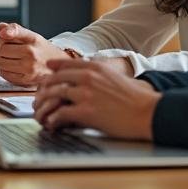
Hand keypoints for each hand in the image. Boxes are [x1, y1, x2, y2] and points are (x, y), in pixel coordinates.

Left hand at [0, 22, 65, 85]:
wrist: (59, 68)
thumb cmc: (41, 51)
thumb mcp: (31, 36)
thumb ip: (13, 30)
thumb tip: (0, 31)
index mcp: (33, 39)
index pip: (16, 31)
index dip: (7, 31)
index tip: (1, 34)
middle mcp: (32, 53)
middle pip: (1, 49)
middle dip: (1, 49)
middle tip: (8, 50)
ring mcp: (29, 68)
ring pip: (0, 62)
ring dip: (1, 60)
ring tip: (11, 59)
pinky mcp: (26, 81)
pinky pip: (3, 74)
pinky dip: (4, 70)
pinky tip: (13, 68)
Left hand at [32, 58, 160, 140]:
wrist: (149, 112)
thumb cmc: (137, 99)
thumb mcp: (116, 78)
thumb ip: (99, 76)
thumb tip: (87, 80)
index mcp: (96, 68)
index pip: (67, 64)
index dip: (54, 68)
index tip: (48, 70)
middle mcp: (88, 77)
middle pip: (56, 78)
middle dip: (44, 89)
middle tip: (38, 97)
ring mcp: (86, 93)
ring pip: (54, 95)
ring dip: (44, 105)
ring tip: (41, 113)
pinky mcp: (86, 111)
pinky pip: (60, 113)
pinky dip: (52, 119)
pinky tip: (51, 124)